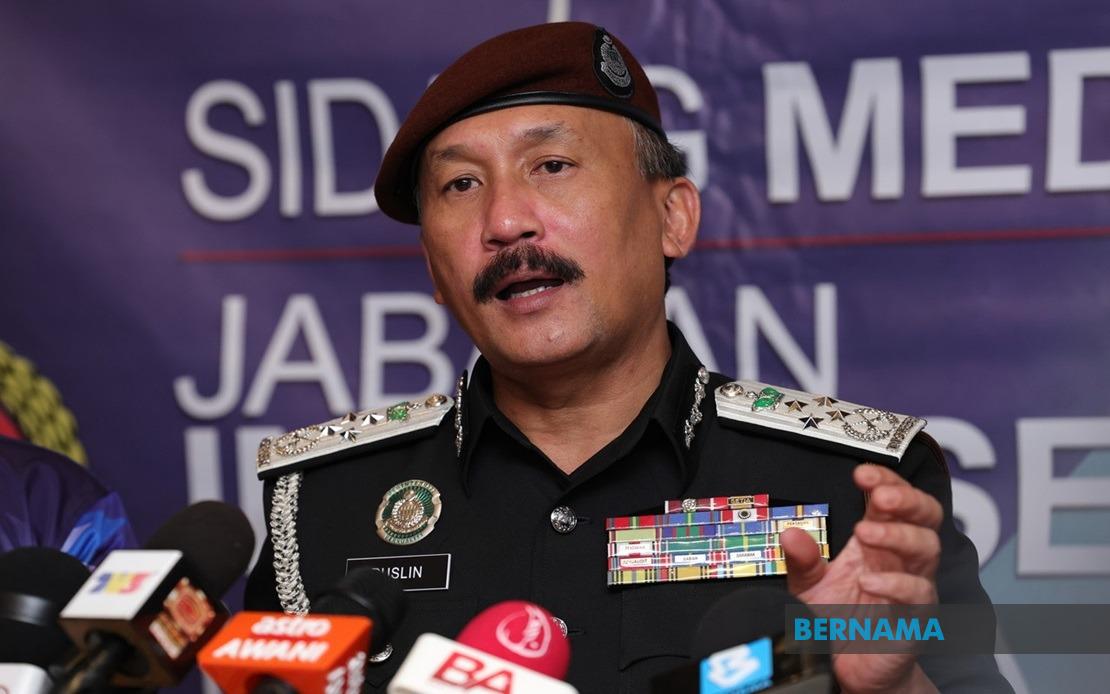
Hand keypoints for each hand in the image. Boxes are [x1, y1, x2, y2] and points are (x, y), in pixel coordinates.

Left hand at [780, 464, 942, 693]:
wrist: (851, 669)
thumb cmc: (838, 620)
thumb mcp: (809, 586)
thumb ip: (802, 561)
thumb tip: (791, 534)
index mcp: (878, 543)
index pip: (894, 500)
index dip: (885, 480)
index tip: (862, 473)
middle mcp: (901, 559)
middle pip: (925, 515)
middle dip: (907, 498)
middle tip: (880, 494)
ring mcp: (913, 587)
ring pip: (928, 548)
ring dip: (898, 535)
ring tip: (865, 532)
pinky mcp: (916, 619)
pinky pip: (919, 594)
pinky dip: (897, 584)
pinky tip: (870, 581)